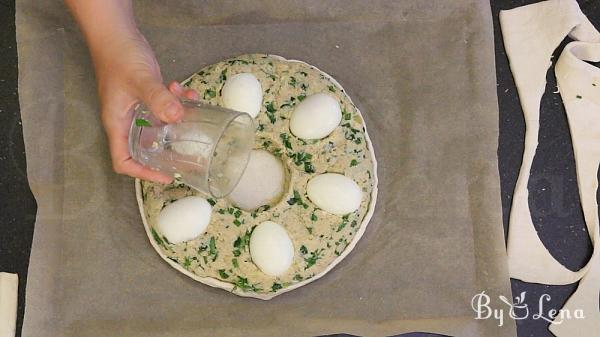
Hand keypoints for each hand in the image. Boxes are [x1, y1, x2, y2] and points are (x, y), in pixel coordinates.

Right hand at [93, 30, 197, 182]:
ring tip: (190, 107)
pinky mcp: (147, 96)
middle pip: (146, 148)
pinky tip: (186, 91)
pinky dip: (177, 102)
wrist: (116, 33)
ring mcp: (137, 108)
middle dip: (169, 150)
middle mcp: (126, 120)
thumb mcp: (141, 80)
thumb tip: (178, 118)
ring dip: (177, 120)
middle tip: (191, 154)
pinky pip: (165, 108)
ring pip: (160, 126)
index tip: (166, 176)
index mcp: (117, 124)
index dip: (143, 173)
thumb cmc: (119, 56)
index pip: (123, 161)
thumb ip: (159, 99)